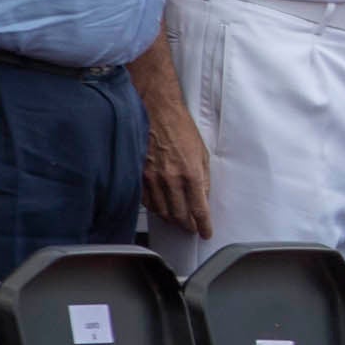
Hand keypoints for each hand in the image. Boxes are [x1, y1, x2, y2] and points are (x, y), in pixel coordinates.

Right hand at [140, 83, 211, 237]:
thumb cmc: (180, 128)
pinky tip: (162, 208)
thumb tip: (203, 198)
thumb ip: (203, 178)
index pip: (199, 209)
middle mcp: (170, 179)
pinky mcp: (138, 176)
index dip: (203, 225)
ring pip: (162, 212)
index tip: (206, 232)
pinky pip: (147, 202)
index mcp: (190, 173)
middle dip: (187, 226)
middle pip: (179, 215)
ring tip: (179, 220)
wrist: (156, 112)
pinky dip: (156, 209)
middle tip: (192, 228)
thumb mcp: (201, 153)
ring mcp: (152, 179)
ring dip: (172, 219)